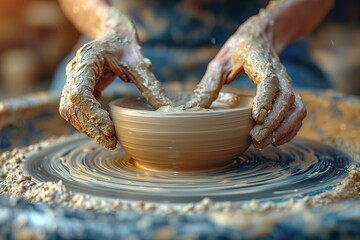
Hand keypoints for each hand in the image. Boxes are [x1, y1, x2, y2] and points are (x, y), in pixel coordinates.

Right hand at [59, 32, 171, 149]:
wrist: (113, 34)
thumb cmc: (125, 46)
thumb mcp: (140, 63)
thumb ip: (151, 85)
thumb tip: (168, 111)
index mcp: (87, 60)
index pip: (80, 93)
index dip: (92, 114)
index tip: (110, 130)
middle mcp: (74, 71)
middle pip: (72, 106)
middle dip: (90, 127)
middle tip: (111, 143)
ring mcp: (73, 80)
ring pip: (70, 110)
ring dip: (87, 128)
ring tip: (108, 140)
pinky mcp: (78, 87)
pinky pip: (76, 109)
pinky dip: (87, 121)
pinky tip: (103, 130)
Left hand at [187, 16, 305, 148]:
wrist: (260, 38)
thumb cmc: (238, 50)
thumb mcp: (221, 61)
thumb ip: (211, 81)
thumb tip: (200, 105)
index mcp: (262, 64)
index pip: (269, 82)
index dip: (265, 100)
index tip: (256, 118)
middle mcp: (280, 75)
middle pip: (285, 100)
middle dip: (273, 123)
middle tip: (255, 139)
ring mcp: (287, 85)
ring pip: (296, 108)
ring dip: (284, 128)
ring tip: (265, 143)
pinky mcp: (289, 93)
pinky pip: (298, 112)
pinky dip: (291, 128)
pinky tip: (276, 141)